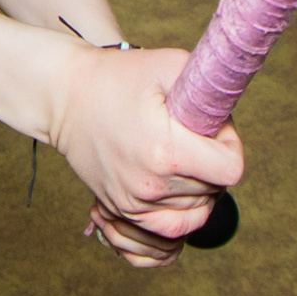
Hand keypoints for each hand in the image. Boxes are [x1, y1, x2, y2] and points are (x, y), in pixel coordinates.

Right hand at [49, 45, 245, 269]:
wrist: (64, 97)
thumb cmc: (116, 76)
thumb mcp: (169, 64)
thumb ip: (209, 86)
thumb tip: (231, 115)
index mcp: (166, 151)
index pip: (230, 170)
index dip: (231, 146)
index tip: (215, 130)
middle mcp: (151, 185)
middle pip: (214, 190)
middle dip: (213, 163)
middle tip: (194, 137)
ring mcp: (134, 203)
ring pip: (196, 213)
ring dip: (200, 189)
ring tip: (187, 160)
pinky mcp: (122, 210)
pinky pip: (170, 232)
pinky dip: (183, 214)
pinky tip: (180, 190)